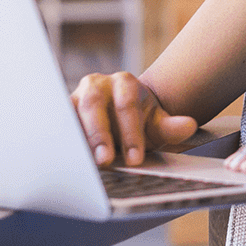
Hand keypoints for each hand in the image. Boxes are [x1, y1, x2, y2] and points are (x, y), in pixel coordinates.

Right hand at [70, 71, 198, 166]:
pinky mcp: (59, 114)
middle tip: (105, 160)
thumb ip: (172, 126)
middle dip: (99, 134)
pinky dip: (59, 142)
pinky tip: (65, 160)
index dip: (131, 132)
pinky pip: (56, 126)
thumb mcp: (157, 124)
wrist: (120, 120)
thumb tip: (189, 125)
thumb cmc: (140, 122)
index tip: (136, 158)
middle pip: (94, 104)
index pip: (127, 104)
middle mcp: (96, 85)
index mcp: (124, 83)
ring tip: (83, 163)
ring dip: (76, 138)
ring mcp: (74, 98)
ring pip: (69, 113)